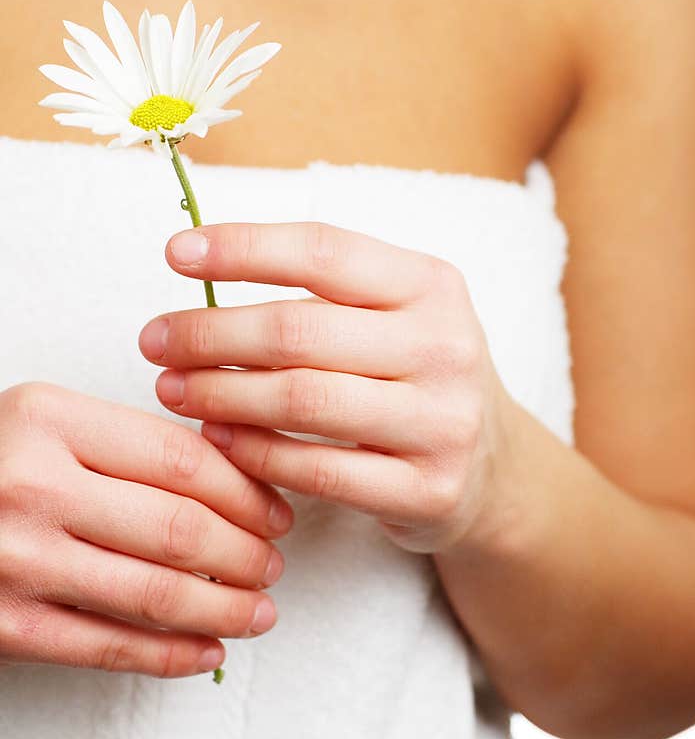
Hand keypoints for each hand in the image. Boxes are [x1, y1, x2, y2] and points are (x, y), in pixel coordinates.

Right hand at [0, 383, 292, 676]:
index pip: (185, 461)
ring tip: (260, 610)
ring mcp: (13, 560)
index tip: (276, 512)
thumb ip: (129, 445)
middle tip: (273, 564)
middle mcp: (29, 486)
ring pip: (157, 594)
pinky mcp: (3, 626)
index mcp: (48, 420)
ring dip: (226, 608)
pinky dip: (173, 655)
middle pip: (181, 529)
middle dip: (248, 555)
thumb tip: (238, 482)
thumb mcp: (44, 425)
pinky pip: (110, 649)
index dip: (248, 493)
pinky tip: (208, 650)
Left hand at [140, 223, 515, 552]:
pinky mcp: (427, 489)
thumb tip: (205, 276)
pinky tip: (219, 438)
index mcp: (433, 287)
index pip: (325, 252)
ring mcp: (442, 423)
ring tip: (174, 388)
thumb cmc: (422, 379)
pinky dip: (255, 454)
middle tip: (155, 341)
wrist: (495, 468)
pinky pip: (318, 472)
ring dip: (221, 394)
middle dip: (210, 333)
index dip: (243, 248)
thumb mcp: (402, 316)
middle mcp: (445, 349)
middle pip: (300, 331)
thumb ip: (327, 293)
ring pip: (303, 402)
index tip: (177, 254)